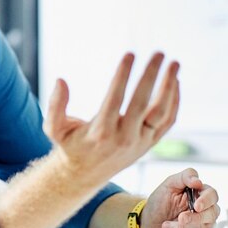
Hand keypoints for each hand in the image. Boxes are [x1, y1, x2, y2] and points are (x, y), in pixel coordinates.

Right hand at [44, 52, 179, 189]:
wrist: (85, 175)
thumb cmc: (69, 145)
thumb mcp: (54, 129)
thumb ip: (54, 105)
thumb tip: (60, 80)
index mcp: (100, 132)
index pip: (116, 98)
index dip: (123, 75)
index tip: (130, 54)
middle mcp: (123, 137)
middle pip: (143, 103)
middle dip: (152, 75)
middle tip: (159, 52)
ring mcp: (140, 141)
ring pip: (161, 112)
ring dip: (169, 86)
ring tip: (174, 63)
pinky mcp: (149, 143)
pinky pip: (167, 121)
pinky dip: (174, 101)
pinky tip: (173, 81)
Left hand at [140, 168, 219, 227]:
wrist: (150, 223)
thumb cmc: (159, 202)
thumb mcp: (168, 185)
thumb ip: (184, 177)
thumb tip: (198, 180)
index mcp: (199, 192)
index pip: (212, 194)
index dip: (206, 200)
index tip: (196, 206)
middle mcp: (205, 208)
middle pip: (212, 213)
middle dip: (195, 218)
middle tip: (180, 219)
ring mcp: (204, 223)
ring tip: (168, 226)